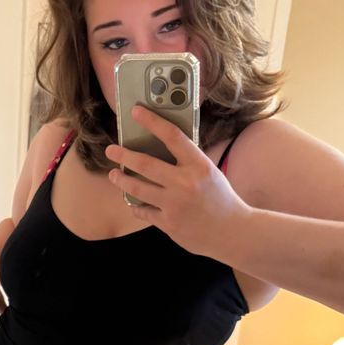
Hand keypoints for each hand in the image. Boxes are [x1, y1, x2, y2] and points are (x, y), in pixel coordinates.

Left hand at [104, 105, 251, 255]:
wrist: (232, 232)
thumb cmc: (221, 199)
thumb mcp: (209, 173)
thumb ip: (188, 163)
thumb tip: (160, 149)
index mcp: (199, 165)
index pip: (172, 136)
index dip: (152, 121)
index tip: (136, 112)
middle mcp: (185, 183)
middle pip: (146, 164)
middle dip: (124, 155)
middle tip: (110, 150)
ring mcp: (175, 205)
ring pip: (137, 189)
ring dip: (121, 180)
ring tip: (113, 175)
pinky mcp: (169, 224)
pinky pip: (144, 212)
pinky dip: (137, 206)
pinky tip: (133, 202)